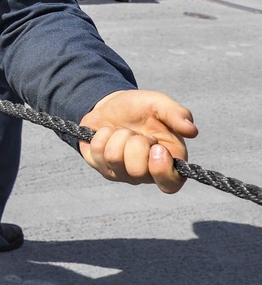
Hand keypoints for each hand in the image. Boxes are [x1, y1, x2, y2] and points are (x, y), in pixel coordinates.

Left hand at [79, 89, 197, 193]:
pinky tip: (108, 132)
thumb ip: (177, 114)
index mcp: (168, 162)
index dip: (161, 169)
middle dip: (135, 143)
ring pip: (115, 159)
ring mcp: (121, 172)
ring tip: (123, 131)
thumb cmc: (142, 108)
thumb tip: (192, 130)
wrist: (112, 104)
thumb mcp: (160, 104)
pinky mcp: (100, 166)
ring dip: (118, 136)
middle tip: (138, 133)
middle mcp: (145, 174)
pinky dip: (102, 135)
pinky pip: (96, 152)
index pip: (170, 184)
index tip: (156, 147)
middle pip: (137, 171)